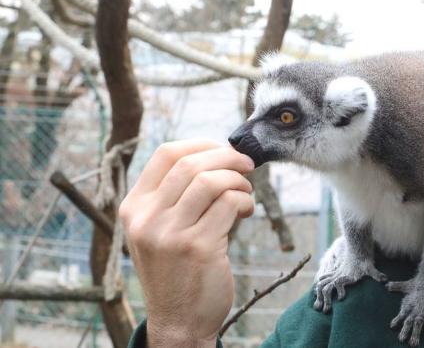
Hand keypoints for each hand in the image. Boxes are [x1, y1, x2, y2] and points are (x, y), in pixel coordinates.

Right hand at [119, 139, 254, 347]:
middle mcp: (146, 218)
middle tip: (247, 165)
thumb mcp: (160, 230)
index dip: (202, 144)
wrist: (178, 322)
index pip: (166, 154)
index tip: (224, 150)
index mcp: (134, 207)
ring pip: (211, 180)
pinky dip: (244, 201)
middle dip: (228, 157)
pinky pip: (228, 204)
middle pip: (191, 163)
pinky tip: (247, 211)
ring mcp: (170, 233)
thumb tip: (218, 156)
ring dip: (238, 180)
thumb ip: (176, 196)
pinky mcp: (198, 247)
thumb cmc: (177, 270)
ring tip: (246, 193)